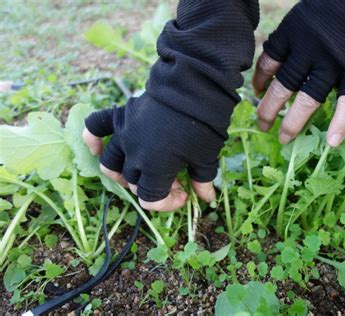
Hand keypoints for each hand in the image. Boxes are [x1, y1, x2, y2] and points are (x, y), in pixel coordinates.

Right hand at [83, 93, 221, 211]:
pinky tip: (95, 148)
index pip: (150, 199)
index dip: (167, 203)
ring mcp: (124, 135)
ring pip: (110, 164)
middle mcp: (134, 155)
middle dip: (152, 186)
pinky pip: (95, 127)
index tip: (183, 195)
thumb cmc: (204, 126)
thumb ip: (203, 180)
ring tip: (135, 173)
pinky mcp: (121, 116)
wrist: (194, 88)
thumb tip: (207, 198)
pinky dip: (91, 138)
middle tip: (172, 179)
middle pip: (133, 182)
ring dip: (121, 174)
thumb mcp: (207, 157)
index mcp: (155, 169)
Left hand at [252, 0, 344, 146]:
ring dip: (294, 122)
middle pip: (283, 86)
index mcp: (293, 33)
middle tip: (262, 125)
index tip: (256, 91)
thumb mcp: (308, 13)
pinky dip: (342, 123)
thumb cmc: (341, 1)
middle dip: (269, 108)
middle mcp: (307, 51)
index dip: (260, 79)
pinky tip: (333, 142)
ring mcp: (332, 64)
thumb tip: (284, 58)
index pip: (269, 62)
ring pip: (308, 99)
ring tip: (285, 139)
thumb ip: (298, 36)